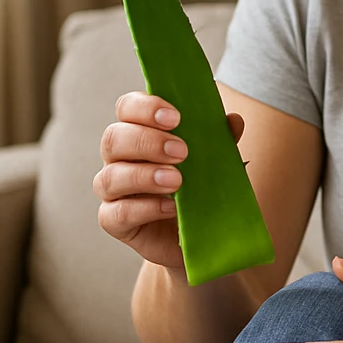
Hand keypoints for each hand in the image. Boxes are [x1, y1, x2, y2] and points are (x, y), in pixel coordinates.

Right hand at [93, 92, 245, 269]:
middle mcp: (119, 158)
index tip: (176, 117)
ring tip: (177, 181)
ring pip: (110, 176)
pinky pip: (118, 213)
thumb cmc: (200, 188)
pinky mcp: (114, 221)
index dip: (145, 107)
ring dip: (144, 175)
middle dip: (147, 141)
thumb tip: (233, 120)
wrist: (200, 234)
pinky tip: (171, 207)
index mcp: (139, 132)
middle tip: (182, 151)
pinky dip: (146, 208)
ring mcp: (113, 191)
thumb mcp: (214, 162)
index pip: (127, 108)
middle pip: (114, 138)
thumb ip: (220, 140)